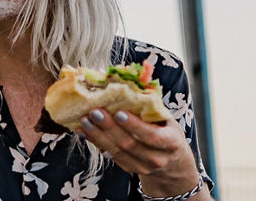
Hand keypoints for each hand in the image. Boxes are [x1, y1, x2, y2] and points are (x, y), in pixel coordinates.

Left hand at [78, 108, 201, 196]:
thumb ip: (151, 108)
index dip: (134, 125)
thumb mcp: (167, 120)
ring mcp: (143, 167)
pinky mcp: (129, 169)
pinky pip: (110, 156)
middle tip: (95, 112)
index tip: (119, 112)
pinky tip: (84, 131)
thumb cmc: (167, 132)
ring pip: (117, 152)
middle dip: (110, 127)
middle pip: (130, 144)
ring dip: (98, 135)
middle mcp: (157, 158)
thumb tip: (127, 87)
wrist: (171, 162)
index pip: (152, 136)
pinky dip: (96, 142)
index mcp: (171, 142)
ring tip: (85, 121)